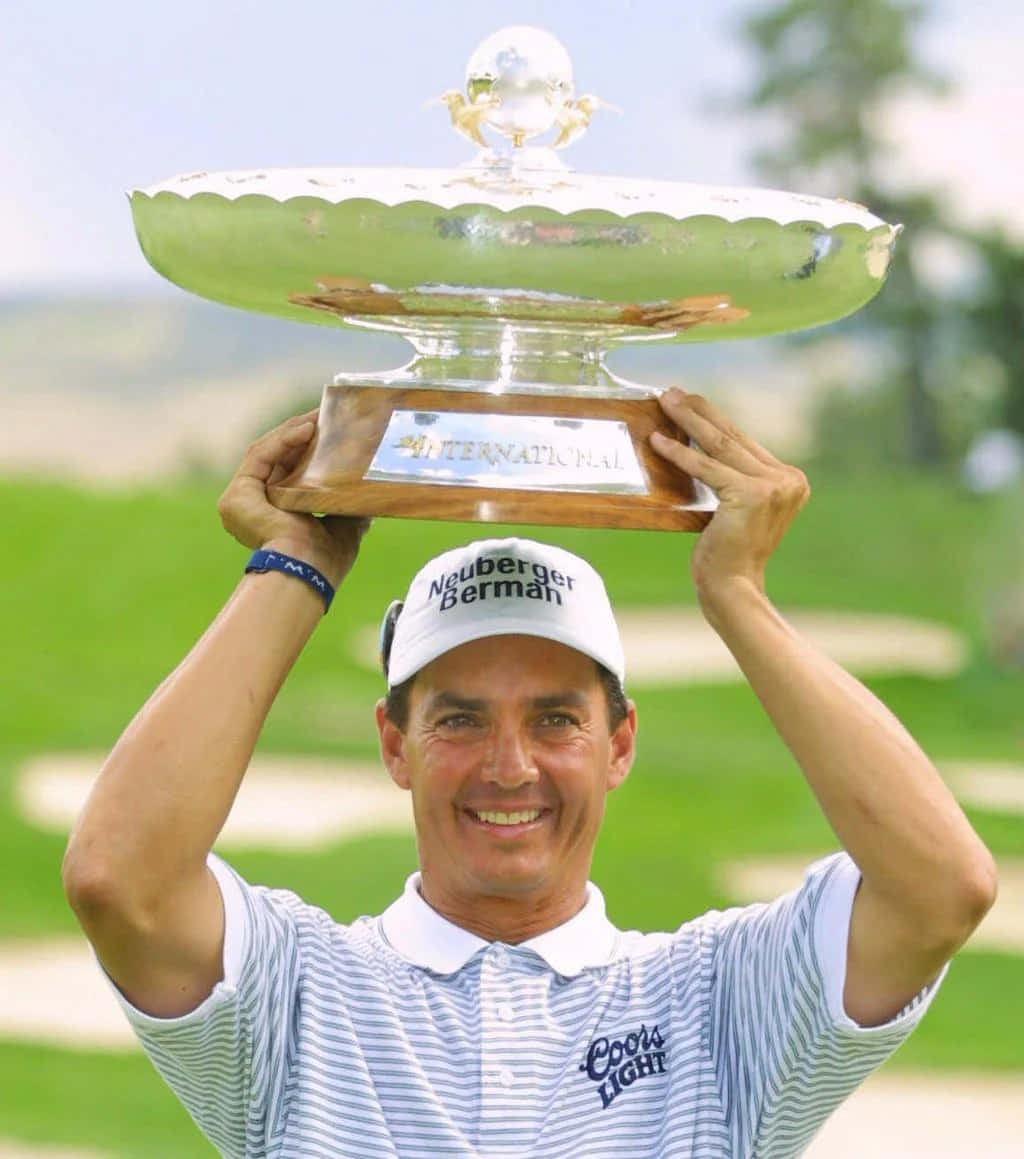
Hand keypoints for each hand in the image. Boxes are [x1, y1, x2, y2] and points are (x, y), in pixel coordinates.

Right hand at [217, 409, 369, 585]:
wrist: (307, 571)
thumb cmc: (326, 559)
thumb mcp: (345, 525)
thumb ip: (350, 507)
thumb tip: (369, 495)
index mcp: (275, 518)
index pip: (289, 474)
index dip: (308, 450)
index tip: (332, 430)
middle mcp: (253, 509)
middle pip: (276, 461)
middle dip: (301, 435)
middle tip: (326, 415)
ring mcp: (239, 503)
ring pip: (266, 454)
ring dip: (293, 432)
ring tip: (319, 417)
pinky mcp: (235, 497)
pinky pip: (260, 456)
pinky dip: (283, 440)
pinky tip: (307, 429)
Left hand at [650, 389, 808, 603]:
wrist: (734, 587)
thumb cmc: (727, 554)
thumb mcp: (737, 508)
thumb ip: (733, 479)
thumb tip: (699, 443)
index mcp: (790, 480)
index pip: (744, 442)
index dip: (714, 419)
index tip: (690, 401)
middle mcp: (788, 479)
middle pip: (733, 436)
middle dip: (699, 411)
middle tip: (672, 391)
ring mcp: (773, 486)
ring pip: (720, 445)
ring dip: (688, 420)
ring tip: (665, 401)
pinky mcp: (750, 495)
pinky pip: (706, 468)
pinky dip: (679, 453)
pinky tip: (657, 440)